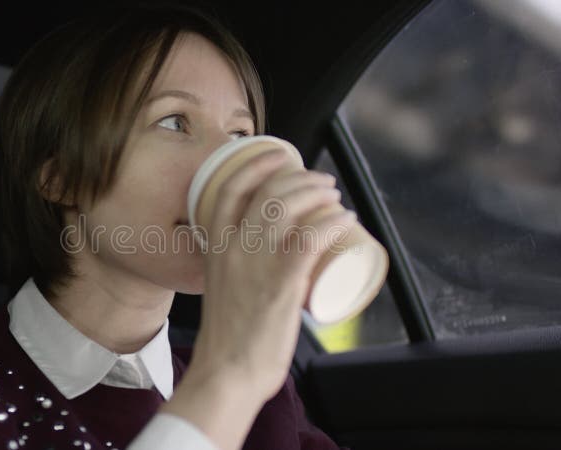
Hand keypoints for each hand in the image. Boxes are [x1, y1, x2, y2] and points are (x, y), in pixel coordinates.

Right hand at [190, 147, 356, 402]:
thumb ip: (236, 268)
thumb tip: (266, 258)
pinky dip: (332, 222)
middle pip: (270, 192)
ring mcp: (256, 264)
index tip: (278, 155)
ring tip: (336, 199)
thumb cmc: (229, 337)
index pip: (230, 187)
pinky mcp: (281, 284)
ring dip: (320, 194)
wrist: (227, 372)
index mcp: (215, 246)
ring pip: (291, 208)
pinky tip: (345, 218)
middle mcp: (233, 248)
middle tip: (323, 184)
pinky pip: (311, 238)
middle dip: (302, 177)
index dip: (256, 163)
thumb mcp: (220, 287)